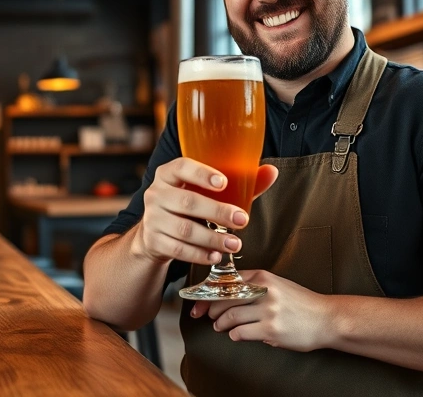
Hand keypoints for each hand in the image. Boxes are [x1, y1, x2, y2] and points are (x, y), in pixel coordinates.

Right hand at [131, 158, 276, 265]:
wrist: (155, 232)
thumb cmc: (190, 205)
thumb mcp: (208, 192)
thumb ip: (239, 182)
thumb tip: (271, 172)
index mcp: (168, 174)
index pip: (181, 167)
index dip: (202, 174)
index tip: (224, 183)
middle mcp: (156, 193)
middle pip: (187, 202)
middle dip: (217, 212)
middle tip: (242, 220)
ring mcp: (152, 219)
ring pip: (184, 230)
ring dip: (212, 238)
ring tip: (234, 244)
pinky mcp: (153, 241)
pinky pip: (178, 250)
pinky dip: (199, 255)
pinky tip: (216, 256)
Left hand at [190, 270, 336, 351]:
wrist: (327, 318)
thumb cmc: (301, 303)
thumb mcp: (278, 285)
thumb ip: (254, 286)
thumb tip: (226, 295)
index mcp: (263, 277)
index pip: (226, 282)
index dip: (208, 293)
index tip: (199, 302)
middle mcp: (264, 290)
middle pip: (224, 298)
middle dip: (210, 309)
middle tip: (207, 316)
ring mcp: (267, 310)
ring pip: (230, 316)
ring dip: (221, 324)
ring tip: (220, 327)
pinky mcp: (271, 329)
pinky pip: (241, 332)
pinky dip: (234, 335)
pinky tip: (236, 335)